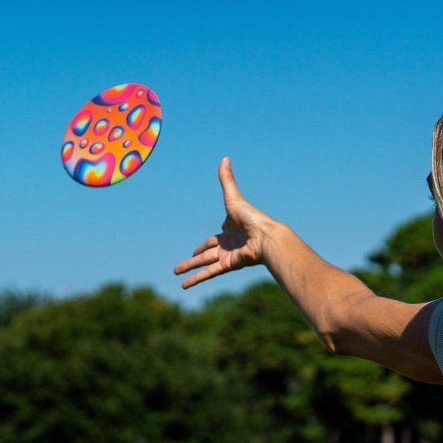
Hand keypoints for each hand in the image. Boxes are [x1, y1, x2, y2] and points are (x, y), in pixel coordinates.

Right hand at [174, 157, 277, 288]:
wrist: (266, 237)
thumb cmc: (253, 217)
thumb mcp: (234, 197)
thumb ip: (227, 180)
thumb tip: (225, 157)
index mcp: (229, 230)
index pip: (214, 239)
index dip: (206, 244)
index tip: (198, 249)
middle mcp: (227, 244)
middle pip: (206, 253)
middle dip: (193, 259)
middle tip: (180, 267)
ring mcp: (227, 256)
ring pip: (204, 264)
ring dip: (190, 269)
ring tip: (175, 274)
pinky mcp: (228, 265)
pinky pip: (209, 272)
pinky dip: (197, 278)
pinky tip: (186, 285)